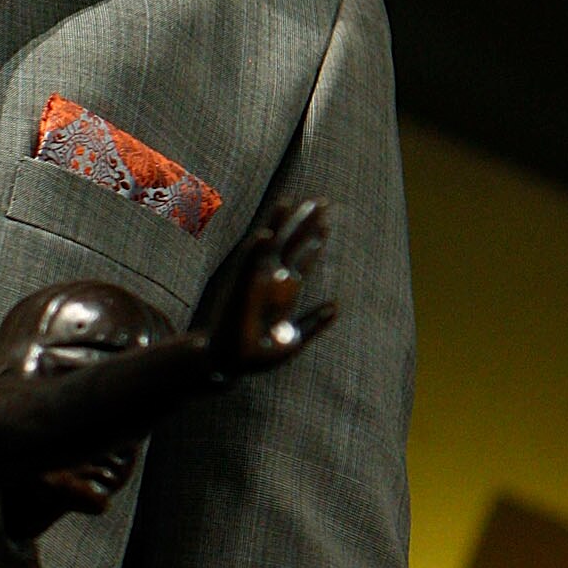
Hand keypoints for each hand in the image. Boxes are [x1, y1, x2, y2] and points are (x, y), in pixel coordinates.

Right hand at [201, 196, 335, 385]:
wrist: (230, 366)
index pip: (301, 258)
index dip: (315, 240)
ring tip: (287, 203)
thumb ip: (314, 322)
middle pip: (290, 245)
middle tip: (323, 201)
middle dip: (305, 223)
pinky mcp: (241, 292)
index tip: (327, 221)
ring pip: (270, 248)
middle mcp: (270, 281)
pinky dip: (256, 251)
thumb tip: (336, 306)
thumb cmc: (258, 355)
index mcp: (285, 292)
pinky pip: (249, 267)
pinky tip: (265, 234)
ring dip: (279, 226)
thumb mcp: (294, 339)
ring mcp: (255, 283)